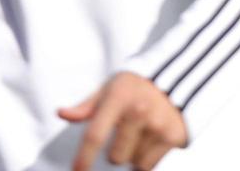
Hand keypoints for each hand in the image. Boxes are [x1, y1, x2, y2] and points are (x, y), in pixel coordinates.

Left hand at [58, 72, 187, 170]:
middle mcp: (139, 111)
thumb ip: (86, 106)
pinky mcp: (173, 136)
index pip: (95, 135)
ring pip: (133, 162)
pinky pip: (149, 165)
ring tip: (139, 136)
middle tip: (123, 137)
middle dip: (115, 153)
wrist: (177, 78)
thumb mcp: (110, 89)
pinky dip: (146, 159)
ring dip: (132, 155)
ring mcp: (159, 124)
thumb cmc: (135, 87)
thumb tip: (61, 113)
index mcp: (119, 98)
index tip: (78, 170)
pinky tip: (150, 141)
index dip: (84, 158)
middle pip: (116, 157)